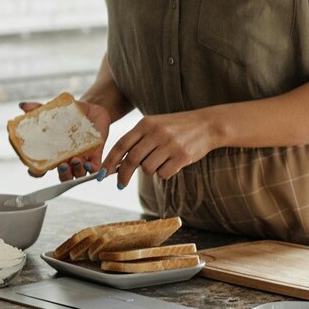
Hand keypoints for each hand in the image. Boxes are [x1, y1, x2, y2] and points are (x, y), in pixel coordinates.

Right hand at [18, 98, 112, 180]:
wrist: (92, 110)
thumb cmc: (70, 114)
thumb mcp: (54, 111)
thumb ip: (39, 109)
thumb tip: (23, 105)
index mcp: (54, 152)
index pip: (42, 168)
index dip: (36, 172)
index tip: (33, 170)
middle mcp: (67, 159)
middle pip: (63, 176)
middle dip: (62, 175)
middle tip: (61, 166)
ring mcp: (82, 159)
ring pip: (78, 174)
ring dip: (76, 171)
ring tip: (75, 160)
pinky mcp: (96, 156)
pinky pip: (95, 169)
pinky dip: (92, 169)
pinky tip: (88, 163)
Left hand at [100, 109, 220, 187]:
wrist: (206, 125)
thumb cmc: (176, 128)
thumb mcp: (155, 126)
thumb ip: (138, 140)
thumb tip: (118, 163)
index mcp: (146, 123)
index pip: (121, 144)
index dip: (109, 161)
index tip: (102, 175)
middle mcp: (156, 132)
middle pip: (131, 160)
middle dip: (123, 175)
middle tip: (121, 185)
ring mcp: (170, 144)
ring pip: (148, 169)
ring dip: (150, 171)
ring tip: (160, 162)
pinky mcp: (182, 156)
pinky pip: (164, 173)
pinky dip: (164, 173)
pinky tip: (172, 164)